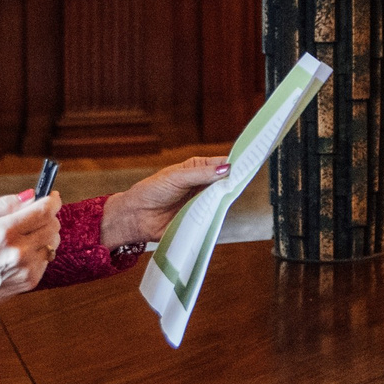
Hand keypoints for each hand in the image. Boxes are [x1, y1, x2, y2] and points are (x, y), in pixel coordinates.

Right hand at [0, 191, 60, 307]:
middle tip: (35, 216)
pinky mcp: (29, 282)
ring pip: (53, 243)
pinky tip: (22, 252)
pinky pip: (47, 259)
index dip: (52, 201)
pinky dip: (40, 252)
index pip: (44, 211)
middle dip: (48, 217)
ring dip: (45, 235)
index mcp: (3, 232)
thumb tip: (30, 195)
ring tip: (26, 235)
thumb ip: (3, 204)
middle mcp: (18, 251)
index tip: (52, 197)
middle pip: (53, 226)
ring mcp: (26, 268)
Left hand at [100, 154, 228, 248]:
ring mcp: (202, 202)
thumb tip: (226, 169)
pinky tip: (218, 212)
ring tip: (226, 197)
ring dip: (224, 200)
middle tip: (239, 183)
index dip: (234, 164)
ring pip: (222, 200)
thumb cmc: (151, 191)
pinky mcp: (200, 219)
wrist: (136, 217)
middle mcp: (203, 185)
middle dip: (232, 183)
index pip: (222, 164)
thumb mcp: (177, 177)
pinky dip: (216, 215)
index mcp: (198, 169)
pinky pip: (213, 217)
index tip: (247, 165)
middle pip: (225, 183)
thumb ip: (201, 173)